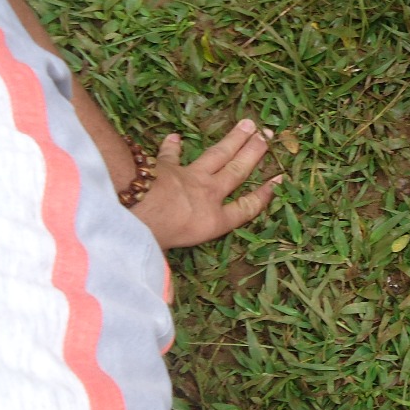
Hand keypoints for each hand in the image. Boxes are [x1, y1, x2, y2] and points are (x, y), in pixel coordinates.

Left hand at [132, 119, 280, 248]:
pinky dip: (173, 146)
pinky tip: (176, 137)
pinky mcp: (167, 167)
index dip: (263, 195)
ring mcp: (189, 177)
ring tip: (247, 124)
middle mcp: (207, 195)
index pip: (245, 208)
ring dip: (233, 139)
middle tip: (267, 136)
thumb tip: (163, 286)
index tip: (277, 180)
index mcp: (212, 221)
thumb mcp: (168, 252)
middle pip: (237, 171)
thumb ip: (171, 258)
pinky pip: (172, 155)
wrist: (131, 204)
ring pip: (217, 155)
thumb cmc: (154, 234)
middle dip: (254, 153)